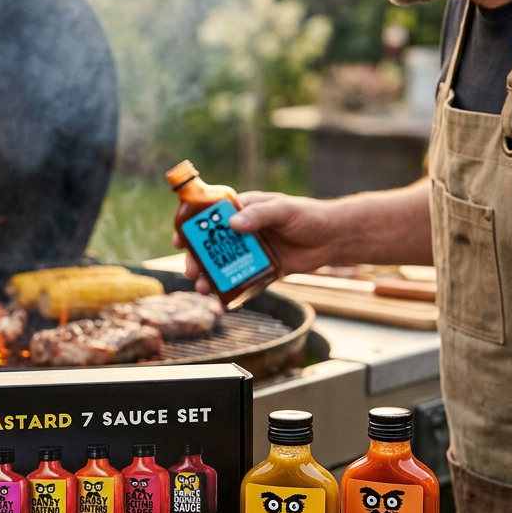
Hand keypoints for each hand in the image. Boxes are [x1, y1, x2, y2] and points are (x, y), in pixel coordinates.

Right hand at [170, 192, 335, 293]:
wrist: (332, 239)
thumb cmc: (308, 217)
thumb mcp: (283, 210)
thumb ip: (260, 216)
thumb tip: (234, 223)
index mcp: (244, 211)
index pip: (211, 218)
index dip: (193, 228)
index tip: (179, 239)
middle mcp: (244, 232)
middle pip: (213, 246)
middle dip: (198, 259)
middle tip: (190, 272)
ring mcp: (252, 252)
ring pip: (224, 266)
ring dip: (211, 278)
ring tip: (203, 289)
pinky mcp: (262, 270)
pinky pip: (243, 281)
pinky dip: (233, 291)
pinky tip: (225, 302)